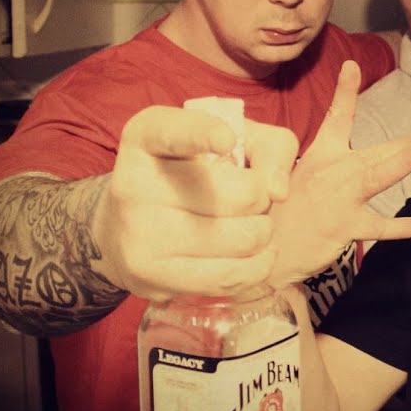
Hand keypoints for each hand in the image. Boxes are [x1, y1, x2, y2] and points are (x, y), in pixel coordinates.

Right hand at [91, 104, 298, 300]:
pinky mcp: (150, 277)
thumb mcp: (236, 141)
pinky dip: (258, 265)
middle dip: (261, 198)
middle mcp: (132, 183)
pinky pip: (232, 277)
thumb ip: (272, 148)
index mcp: (147, 136)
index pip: (174, 132)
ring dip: (261, 232)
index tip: (227, 141)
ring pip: (244, 239)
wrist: (131, 226)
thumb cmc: (198, 173)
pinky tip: (250, 252)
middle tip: (248, 198)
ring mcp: (137, 234)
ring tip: (245, 224)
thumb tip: (279, 191)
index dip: (204, 135)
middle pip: (241, 195)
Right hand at [268, 60, 410, 287]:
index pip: (335, 118)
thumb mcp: (299, 175)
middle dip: (402, 145)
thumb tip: (365, 159)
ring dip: (402, 163)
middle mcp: (330, 173)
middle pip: (372, 154)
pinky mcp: (341, 227)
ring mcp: (337, 199)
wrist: (261, 246)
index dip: (344, 91)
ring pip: (374, 178)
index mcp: (319, 156)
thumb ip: (332, 164)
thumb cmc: (284, 210)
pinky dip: (397, 227)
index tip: (351, 66)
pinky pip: (375, 227)